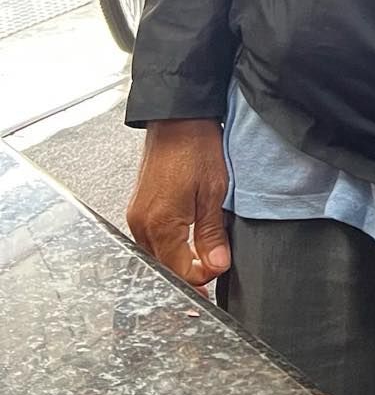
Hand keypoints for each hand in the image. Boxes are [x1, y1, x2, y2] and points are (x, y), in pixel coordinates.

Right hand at [126, 118, 229, 287]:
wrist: (178, 117)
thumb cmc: (196, 146)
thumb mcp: (214, 191)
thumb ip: (212, 234)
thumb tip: (217, 265)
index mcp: (161, 223)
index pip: (179, 272)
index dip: (202, 277)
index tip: (219, 268)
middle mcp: (142, 223)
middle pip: (163, 267)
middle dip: (188, 274)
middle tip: (211, 273)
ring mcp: (136, 215)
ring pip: (156, 255)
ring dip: (177, 261)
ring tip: (200, 260)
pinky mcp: (137, 207)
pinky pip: (150, 239)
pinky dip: (168, 246)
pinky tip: (184, 242)